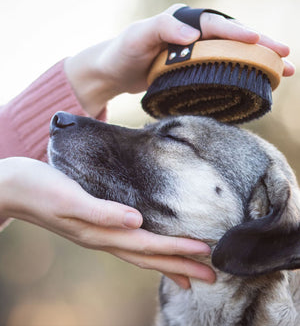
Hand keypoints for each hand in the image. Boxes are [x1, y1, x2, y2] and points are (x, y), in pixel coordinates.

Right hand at [0, 157, 214, 288]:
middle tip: (212, 276)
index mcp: (99, 232)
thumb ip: (101, 211)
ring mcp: (98, 234)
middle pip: (149, 256)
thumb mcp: (68, 198)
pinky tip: (153, 247)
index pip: (148, 244)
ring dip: (167, 263)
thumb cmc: (39, 188)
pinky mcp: (95, 224)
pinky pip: (128, 243)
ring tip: (190, 275)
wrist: (13, 187)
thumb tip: (136, 221)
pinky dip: (147, 250)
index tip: (207, 253)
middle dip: (181, 267)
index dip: (177, 248)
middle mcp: (102, 238)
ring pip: (140, 254)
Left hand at [65, 3, 294, 115]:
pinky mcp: (193, 67)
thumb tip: (193, 34)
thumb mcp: (137, 36)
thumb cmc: (123, 51)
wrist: (114, 70)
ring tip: (282, 71)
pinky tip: (254, 81)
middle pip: (232, 37)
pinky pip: (221, 67)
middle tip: (286, 57)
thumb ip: (162, 28)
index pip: (214, 25)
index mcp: (182, 19)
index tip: (258, 42)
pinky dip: (239, 72)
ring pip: (231, 53)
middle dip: (260, 46)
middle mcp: (193, 32)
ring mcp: (195, 50)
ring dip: (256, 61)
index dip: (237, 32)